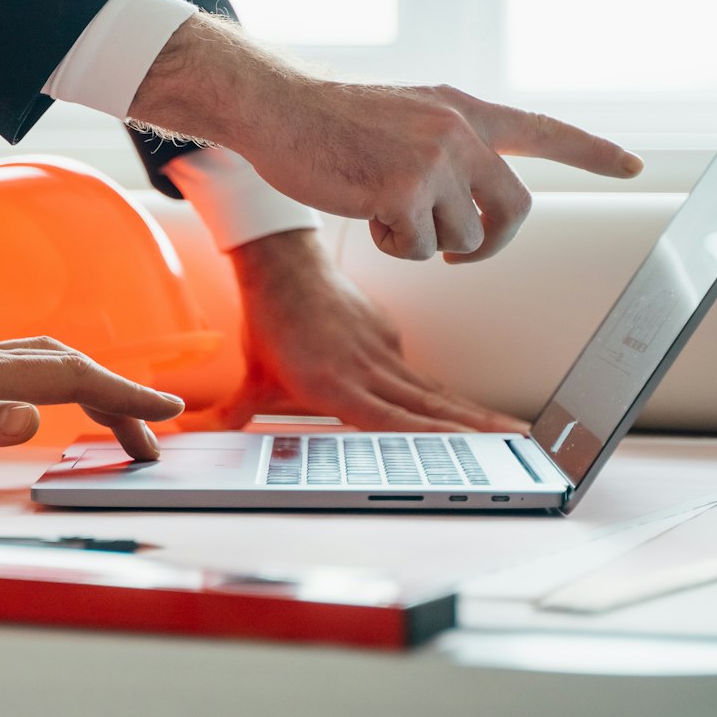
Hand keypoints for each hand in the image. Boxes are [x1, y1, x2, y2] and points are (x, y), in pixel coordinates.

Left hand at [0, 315, 185, 459]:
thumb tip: (32, 421)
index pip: (72, 377)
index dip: (123, 394)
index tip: (167, 410)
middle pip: (71, 368)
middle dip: (119, 398)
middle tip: (152, 434)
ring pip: (46, 365)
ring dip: (90, 388)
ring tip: (113, 418)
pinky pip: (19, 372)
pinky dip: (52, 385)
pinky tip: (39, 402)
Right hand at [127, 16, 643, 261]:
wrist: (277, 107)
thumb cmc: (327, 119)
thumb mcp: (402, 116)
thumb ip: (445, 145)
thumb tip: (473, 195)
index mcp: (462, 110)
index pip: (543, 130)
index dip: (592, 152)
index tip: (633, 165)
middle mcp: (459, 131)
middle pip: (515, 210)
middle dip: (490, 243)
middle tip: (460, 252)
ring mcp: (435, 160)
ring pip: (462, 238)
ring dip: (424, 242)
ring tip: (382, 210)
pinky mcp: (406, 190)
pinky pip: (423, 249)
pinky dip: (395, 245)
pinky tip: (365, 212)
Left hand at [222, 229, 526, 432]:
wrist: (282, 262)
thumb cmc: (268, 324)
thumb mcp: (251, 378)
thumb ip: (234, 415)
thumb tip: (193, 436)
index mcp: (336, 383)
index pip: (391, 420)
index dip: (430, 439)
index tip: (467, 454)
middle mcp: (367, 369)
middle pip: (431, 408)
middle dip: (477, 433)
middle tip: (523, 453)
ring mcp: (383, 352)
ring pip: (435, 392)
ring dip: (476, 418)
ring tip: (519, 439)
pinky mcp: (389, 339)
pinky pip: (423, 376)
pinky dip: (451, 400)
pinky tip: (481, 422)